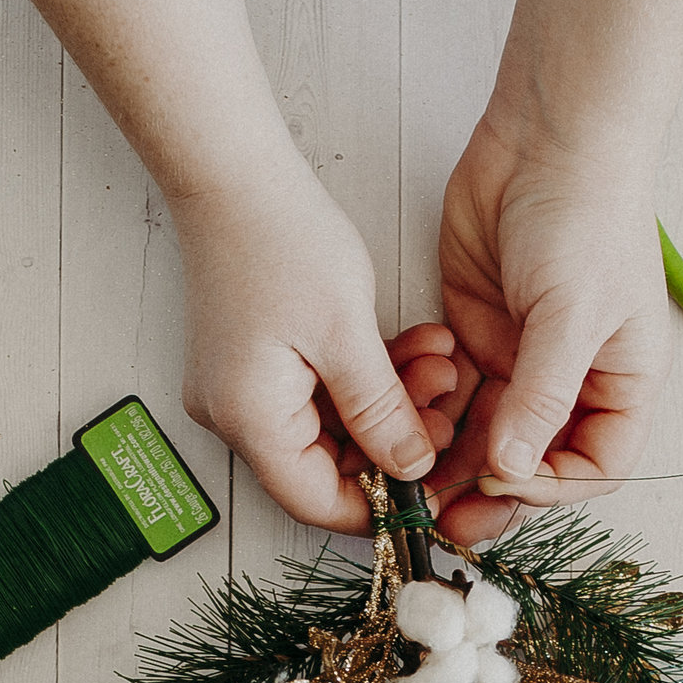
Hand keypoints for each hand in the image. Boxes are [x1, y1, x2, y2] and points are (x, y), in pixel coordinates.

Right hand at [174, 168, 444, 533]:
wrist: (235, 176)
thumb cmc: (279, 240)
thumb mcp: (347, 334)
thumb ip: (381, 412)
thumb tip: (411, 469)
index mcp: (250, 419)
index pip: (317, 501)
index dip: (379, 506)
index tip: (432, 495)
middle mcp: (235, 415)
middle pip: (327, 464)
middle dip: (395, 440)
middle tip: (447, 407)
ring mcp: (243, 389)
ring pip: (332, 426)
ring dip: (390, 402)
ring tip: (439, 365)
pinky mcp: (258, 364)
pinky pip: (320, 393)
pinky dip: (367, 379)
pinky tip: (412, 349)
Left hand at [430, 114, 670, 544]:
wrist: (545, 136)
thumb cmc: (588, 214)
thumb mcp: (572, 314)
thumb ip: (541, 396)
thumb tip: (511, 468)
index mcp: (621, 383)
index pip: (593, 466)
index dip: (549, 487)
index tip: (502, 487)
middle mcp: (572, 380)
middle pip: (532, 461)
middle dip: (491, 493)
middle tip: (444, 521)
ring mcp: (520, 358)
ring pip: (484, 435)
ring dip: (451, 462)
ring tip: (413, 485)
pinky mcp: (474, 333)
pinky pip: (449, 393)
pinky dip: (428, 413)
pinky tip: (405, 426)